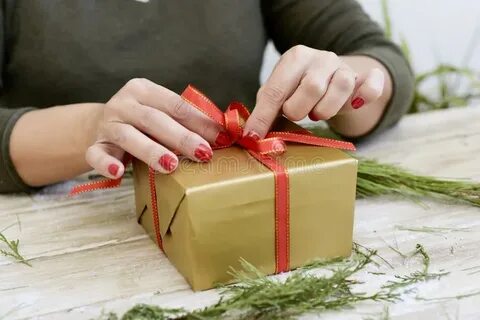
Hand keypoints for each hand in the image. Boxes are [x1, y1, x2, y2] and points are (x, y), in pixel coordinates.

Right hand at [86, 79, 229, 177]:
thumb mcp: (161, 114)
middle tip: (203, 153)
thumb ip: (185, 119)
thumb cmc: (142, 122)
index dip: (198, 120)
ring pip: (128, 136)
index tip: (220, 136)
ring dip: (151, 150)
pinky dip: (106, 164)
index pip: (175, 104)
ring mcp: (106, 125)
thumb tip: (223, 132)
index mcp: (143, 90)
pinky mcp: (93, 146)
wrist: (98, 126)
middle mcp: (123, 103)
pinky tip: (118, 173)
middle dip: (181, 137)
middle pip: (154, 119)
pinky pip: (96, 155)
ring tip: (170, 165)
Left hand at [244, 45, 384, 137]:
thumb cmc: (299, 89)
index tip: (254, 136)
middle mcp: (322, 58)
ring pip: (341, 87)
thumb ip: (266, 109)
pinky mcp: (365, 78)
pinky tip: (357, 102)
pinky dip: (368, 93)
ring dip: (326, 109)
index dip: (264, 116)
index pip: (276, 90)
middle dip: (299, 110)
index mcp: (295, 57)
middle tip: (297, 114)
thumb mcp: (280, 92)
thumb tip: (251, 135)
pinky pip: (372, 85)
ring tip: (318, 113)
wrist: (333, 76)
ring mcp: (345, 67)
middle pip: (312, 87)